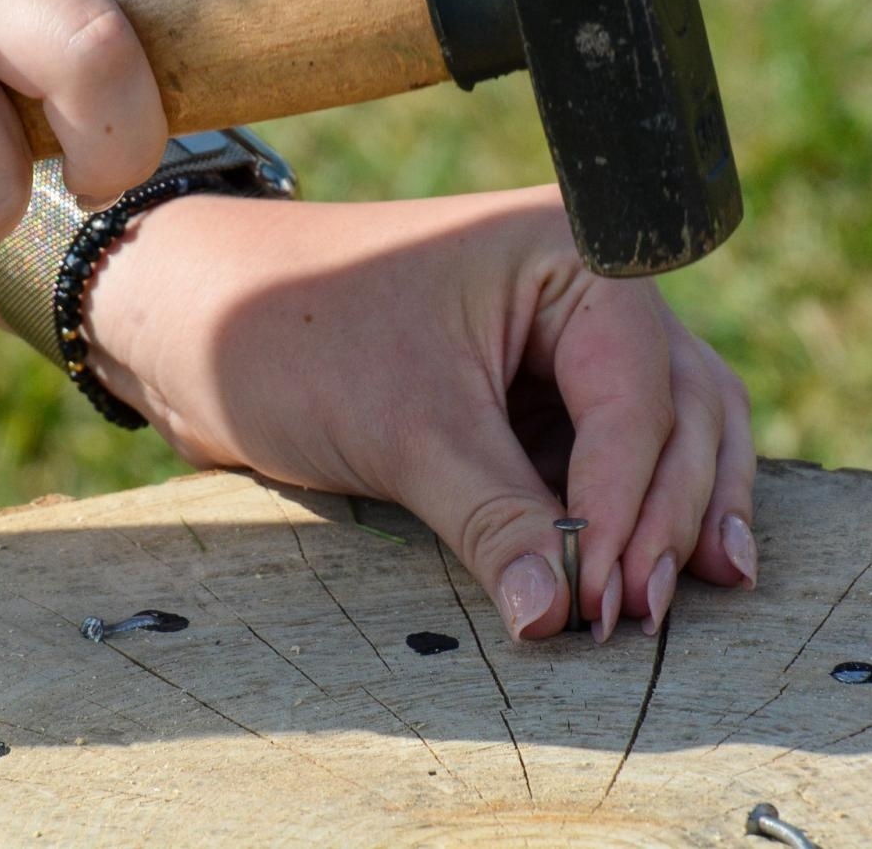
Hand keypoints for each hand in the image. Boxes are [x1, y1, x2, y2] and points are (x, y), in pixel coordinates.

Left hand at [81, 186, 757, 640]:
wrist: (191, 317)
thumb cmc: (292, 331)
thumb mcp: (405, 428)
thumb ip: (494, 520)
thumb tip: (558, 617)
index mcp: (569, 254)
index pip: (640, 392)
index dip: (631, 502)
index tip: (607, 597)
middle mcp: (584, 287)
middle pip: (680, 408)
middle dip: (667, 513)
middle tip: (644, 615)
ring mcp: (561, 341)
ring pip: (661, 432)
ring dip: (665, 517)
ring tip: (664, 604)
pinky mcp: (528, 393)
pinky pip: (601, 456)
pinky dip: (617, 514)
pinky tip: (630, 574)